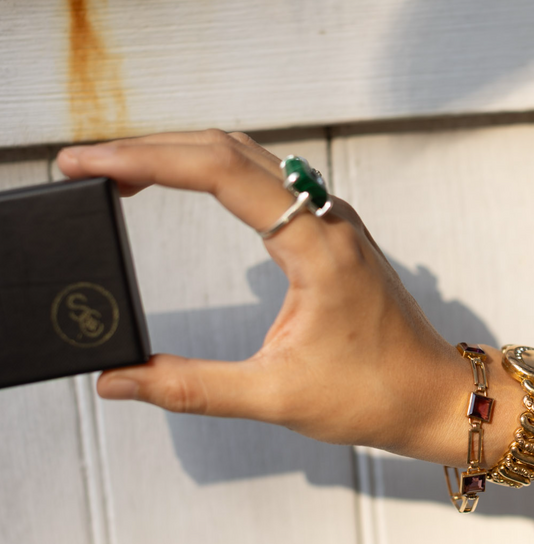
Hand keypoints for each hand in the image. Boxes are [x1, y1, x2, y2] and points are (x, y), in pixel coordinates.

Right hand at [56, 130, 465, 461]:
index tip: (90, 162)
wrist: (434, 394)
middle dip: (153, 148)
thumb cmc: (375, 394)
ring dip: (185, 154)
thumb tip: (118, 380)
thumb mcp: (276, 395)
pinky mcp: (332, 233)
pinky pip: (269, 179)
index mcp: (318, 246)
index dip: (147, 159)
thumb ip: (191, 387)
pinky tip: (187, 181)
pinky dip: (217, 171)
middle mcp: (328, 219)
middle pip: (229, 150)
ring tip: (123, 168)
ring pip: (251, 159)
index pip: (220, 172)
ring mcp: (333, 221)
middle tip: (89, 163)